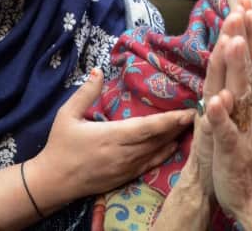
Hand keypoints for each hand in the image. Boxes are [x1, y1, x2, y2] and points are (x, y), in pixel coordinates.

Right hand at [32, 69, 193, 203]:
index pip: (148, 128)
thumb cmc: (59, 146)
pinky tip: (175, 145)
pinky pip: (150, 165)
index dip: (170, 120)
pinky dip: (165, 154)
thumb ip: (85, 93)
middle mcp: (123, 153)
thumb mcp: (66, 115)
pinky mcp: (125, 177)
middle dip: (179, 127)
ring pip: (157, 152)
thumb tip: (98, 70)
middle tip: (199, 113)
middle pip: (158, 140)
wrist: (53, 182)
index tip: (188, 111)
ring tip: (191, 125)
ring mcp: (126, 168)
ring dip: (175, 139)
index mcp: (111, 136)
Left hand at [202, 2, 251, 230]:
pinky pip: (227, 132)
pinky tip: (217, 101)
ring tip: (232, 41)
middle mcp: (251, 110)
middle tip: (243, 8)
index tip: (246, 4)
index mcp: (251, 101)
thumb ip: (243, 90)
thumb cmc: (248, 157)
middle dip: (244, 38)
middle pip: (247, 68)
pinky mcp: (233, 152)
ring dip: (235, 68)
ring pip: (239, 94)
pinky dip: (222, 117)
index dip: (247, 33)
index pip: (250, 60)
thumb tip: (239, 62)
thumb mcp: (246, 117)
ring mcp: (244, 129)